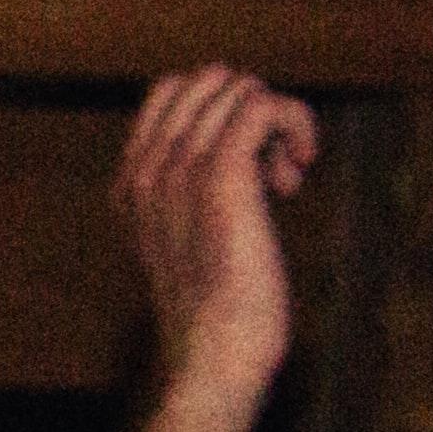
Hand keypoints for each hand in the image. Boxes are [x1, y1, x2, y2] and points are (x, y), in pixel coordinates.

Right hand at [120, 63, 312, 409]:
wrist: (217, 351)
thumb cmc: (220, 308)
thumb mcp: (195, 241)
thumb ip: (196, 192)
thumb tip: (250, 145)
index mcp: (132, 183)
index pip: (171, 93)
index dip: (223, 113)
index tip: (248, 166)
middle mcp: (147, 170)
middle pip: (206, 80)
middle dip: (251, 109)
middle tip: (272, 167)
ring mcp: (177, 170)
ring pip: (238, 88)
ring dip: (278, 122)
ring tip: (284, 178)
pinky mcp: (220, 176)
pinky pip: (261, 105)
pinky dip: (295, 122)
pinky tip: (300, 168)